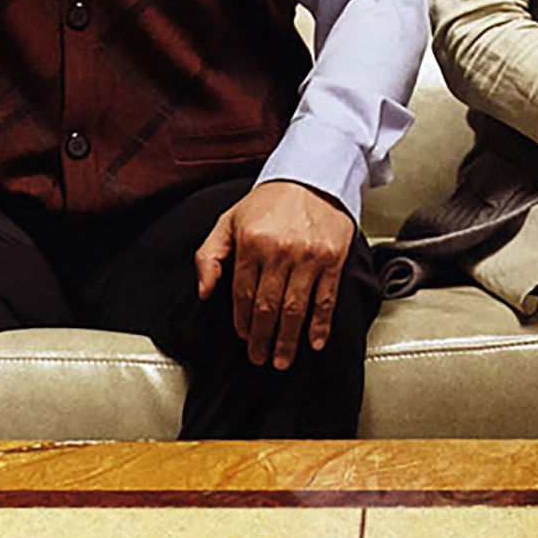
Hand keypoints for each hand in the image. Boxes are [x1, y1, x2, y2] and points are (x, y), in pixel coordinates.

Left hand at [191, 179, 356, 370]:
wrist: (313, 177)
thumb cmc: (269, 202)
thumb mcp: (229, 220)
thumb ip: (209, 255)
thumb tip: (205, 291)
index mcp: (252, 242)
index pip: (243, 294)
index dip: (242, 321)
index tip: (243, 337)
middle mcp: (280, 251)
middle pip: (268, 307)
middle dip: (262, 339)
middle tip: (260, 358)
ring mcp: (309, 256)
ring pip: (295, 309)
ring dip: (288, 340)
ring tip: (282, 359)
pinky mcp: (333, 259)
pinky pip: (325, 299)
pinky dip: (320, 325)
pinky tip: (314, 342)